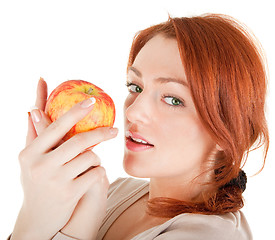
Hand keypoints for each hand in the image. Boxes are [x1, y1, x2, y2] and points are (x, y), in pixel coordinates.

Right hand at [11, 78, 117, 239]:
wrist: (38, 218)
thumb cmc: (37, 181)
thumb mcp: (30, 160)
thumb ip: (34, 135)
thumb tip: (33, 109)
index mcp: (29, 153)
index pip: (55, 127)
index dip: (75, 112)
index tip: (92, 101)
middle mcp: (40, 166)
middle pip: (78, 141)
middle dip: (101, 133)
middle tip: (115, 130)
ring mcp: (55, 181)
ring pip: (90, 157)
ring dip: (96, 157)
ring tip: (93, 161)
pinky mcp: (70, 193)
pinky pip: (95, 173)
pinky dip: (99, 170)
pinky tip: (94, 174)